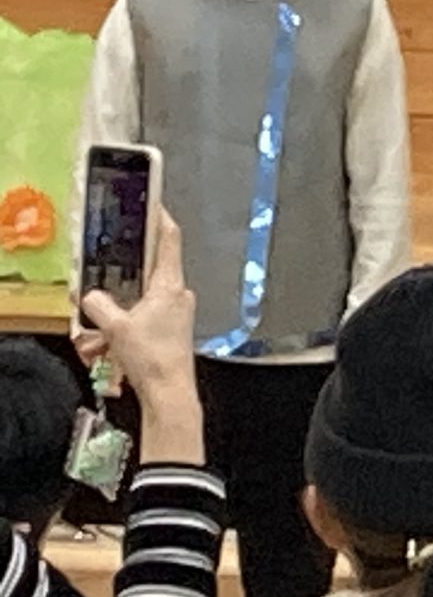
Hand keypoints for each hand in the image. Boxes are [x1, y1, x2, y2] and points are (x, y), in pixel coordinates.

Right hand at [79, 212, 195, 410]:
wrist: (169, 392)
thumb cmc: (153, 357)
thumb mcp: (116, 327)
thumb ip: (99, 305)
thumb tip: (91, 296)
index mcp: (170, 284)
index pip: (169, 239)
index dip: (160, 219)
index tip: (153, 205)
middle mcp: (177, 293)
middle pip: (145, 274)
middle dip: (118, 288)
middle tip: (101, 299)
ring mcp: (175, 312)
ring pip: (138, 303)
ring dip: (114, 319)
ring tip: (99, 341)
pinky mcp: (170, 329)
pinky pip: (141, 321)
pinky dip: (121, 332)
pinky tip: (107, 351)